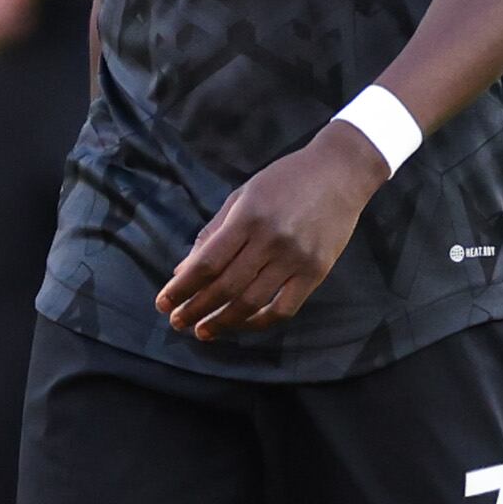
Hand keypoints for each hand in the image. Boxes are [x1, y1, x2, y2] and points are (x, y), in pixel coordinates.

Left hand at [157, 123, 386, 341]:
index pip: (207, 263)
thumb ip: (212, 233)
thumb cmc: (284, 180)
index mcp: (248, 217)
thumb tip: (182, 271)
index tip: (163, 303)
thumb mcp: (242, 196)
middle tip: (177, 322)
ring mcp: (296, 258)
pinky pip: (283, 309)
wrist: (339, 172)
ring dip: (222, 321)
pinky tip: (240, 325)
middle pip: (226, 286)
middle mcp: (271, 239)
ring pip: (252, 302)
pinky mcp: (316, 272)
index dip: (182, 288)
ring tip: (202, 331)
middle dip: (196, 308)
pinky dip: (258, 322)